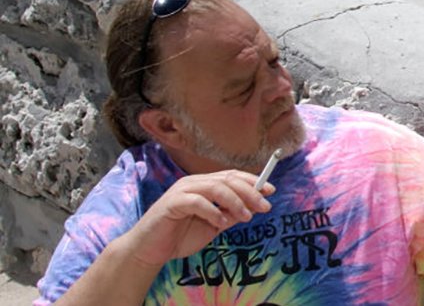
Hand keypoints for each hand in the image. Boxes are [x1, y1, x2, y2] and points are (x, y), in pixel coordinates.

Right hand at [122, 171, 273, 270]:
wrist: (150, 250)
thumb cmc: (180, 236)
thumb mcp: (213, 225)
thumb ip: (230, 214)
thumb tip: (254, 207)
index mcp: (204, 184)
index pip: (232, 176)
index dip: (253, 181)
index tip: (271, 191)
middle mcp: (193, 183)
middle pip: (227, 179)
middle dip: (249, 191)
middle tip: (264, 206)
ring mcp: (181, 191)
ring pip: (215, 187)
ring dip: (235, 202)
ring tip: (246, 217)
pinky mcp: (171, 203)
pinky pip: (196, 202)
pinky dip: (212, 211)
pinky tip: (221, 223)